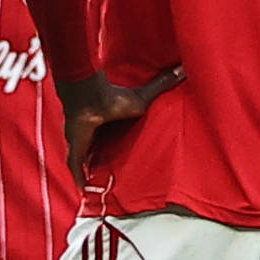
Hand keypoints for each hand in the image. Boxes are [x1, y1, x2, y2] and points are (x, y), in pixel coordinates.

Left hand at [56, 66, 182, 180]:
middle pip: (99, 151)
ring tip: (100, 187)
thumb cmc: (115, 98)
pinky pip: (74, 167)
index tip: (126, 158)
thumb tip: (184, 68)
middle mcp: (95, 134)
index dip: (117, 148)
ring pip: (86, 160)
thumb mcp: (144, 98)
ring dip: (91, 171)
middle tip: (114, 178)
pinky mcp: (75, 149)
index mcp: (109, 125)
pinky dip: (78, 178)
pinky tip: (82, 191)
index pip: (113, 139)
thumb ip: (163, 84)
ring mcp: (83, 142)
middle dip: (104, 162)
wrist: (91, 99)